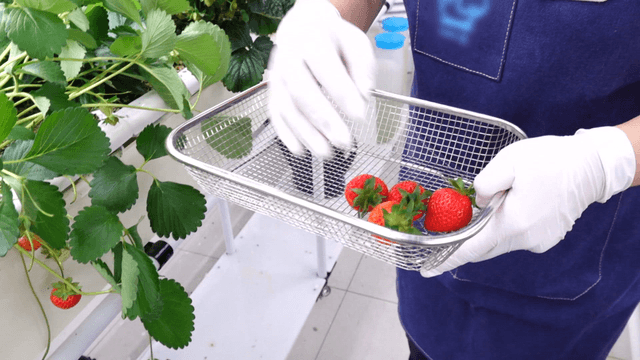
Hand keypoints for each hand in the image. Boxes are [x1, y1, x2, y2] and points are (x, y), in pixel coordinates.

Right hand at [268, 0, 374, 158]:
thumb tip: (364, 95)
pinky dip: (286, 135)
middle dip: (323, 119)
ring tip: (327, 154)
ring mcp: (277, 76)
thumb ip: (363, 68)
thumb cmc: (333, 40)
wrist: (302, 27)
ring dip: (306, 134)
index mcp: (312, 40)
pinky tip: (300, 150)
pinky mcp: (272, 92)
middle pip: (301, 91)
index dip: (342, 93)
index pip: (325, 67)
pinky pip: (275, 115)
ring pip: (286, 107)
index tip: (360, 115)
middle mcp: (289, 57)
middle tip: (344, 142)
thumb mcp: (356, 43)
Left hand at [422, 127, 635, 276]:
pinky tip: (512, 205)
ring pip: (500, 241)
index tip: (427, 271)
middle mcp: (525, 240)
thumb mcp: (507, 161)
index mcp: (512, 224)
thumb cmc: (549, 160)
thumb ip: (484, 184)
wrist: (591, 166)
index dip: (447, 260)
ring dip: (488, 229)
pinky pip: (516, 237)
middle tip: (450, 227)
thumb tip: (476, 203)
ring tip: (492, 202)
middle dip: (465, 241)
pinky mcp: (546, 238)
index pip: (471, 249)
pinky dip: (506, 227)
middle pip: (484, 247)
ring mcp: (538, 242)